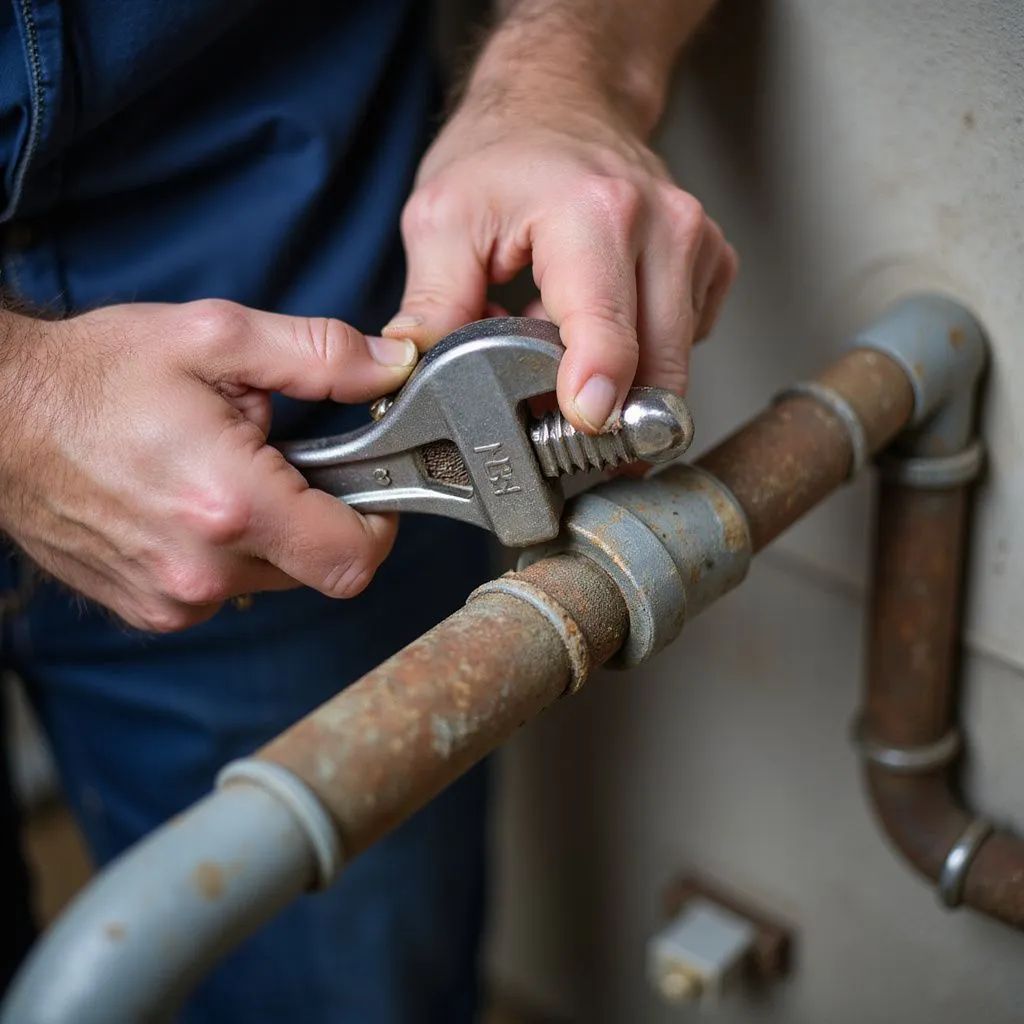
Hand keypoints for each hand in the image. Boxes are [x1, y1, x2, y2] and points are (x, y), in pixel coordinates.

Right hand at [0, 301, 418, 631]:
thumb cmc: (96, 375)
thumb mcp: (216, 337)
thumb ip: (319, 356)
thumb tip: (391, 368)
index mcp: (231, 504)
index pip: (355, 558)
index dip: (379, 524)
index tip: (369, 488)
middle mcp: (202, 570)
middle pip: (318, 569)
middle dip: (318, 516)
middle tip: (278, 461)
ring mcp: (172, 600)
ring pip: (274, 579)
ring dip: (271, 533)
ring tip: (222, 475)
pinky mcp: (149, 610)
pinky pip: (225, 589)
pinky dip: (229, 552)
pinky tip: (191, 504)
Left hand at [385, 89, 736, 433]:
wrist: (563, 99)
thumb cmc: (505, 152)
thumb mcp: (442, 219)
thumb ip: (429, 307)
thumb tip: (410, 376)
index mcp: (595, 215)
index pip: (609, 331)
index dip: (598, 397)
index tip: (584, 428)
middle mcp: (663, 228)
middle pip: (658, 369)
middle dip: (609, 416)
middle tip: (554, 430)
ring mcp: (696, 245)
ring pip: (676, 366)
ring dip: (624, 383)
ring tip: (568, 353)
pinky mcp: (710, 265)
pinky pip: (688, 344)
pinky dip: (644, 356)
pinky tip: (602, 328)